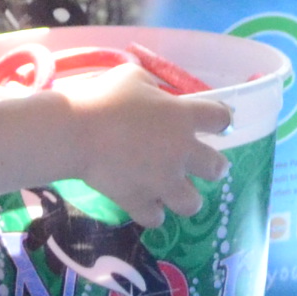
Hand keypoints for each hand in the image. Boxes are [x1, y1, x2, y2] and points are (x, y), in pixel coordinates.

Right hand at [58, 66, 229, 226]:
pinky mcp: (138, 200)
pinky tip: (147, 205)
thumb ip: (151, 88)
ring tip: (178, 193)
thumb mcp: (133, 77)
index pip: (221, 119)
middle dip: (214, 167)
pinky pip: (155, 218)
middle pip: (216, 167)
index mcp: (183, 117)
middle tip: (203, 166)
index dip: (221, 121)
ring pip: (192, 203)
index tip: (216, 124)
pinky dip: (152, 214)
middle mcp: (181, 151)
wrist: (75, 132)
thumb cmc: (104, 98)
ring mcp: (161, 180)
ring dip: (187, 198)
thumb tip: (153, 95)